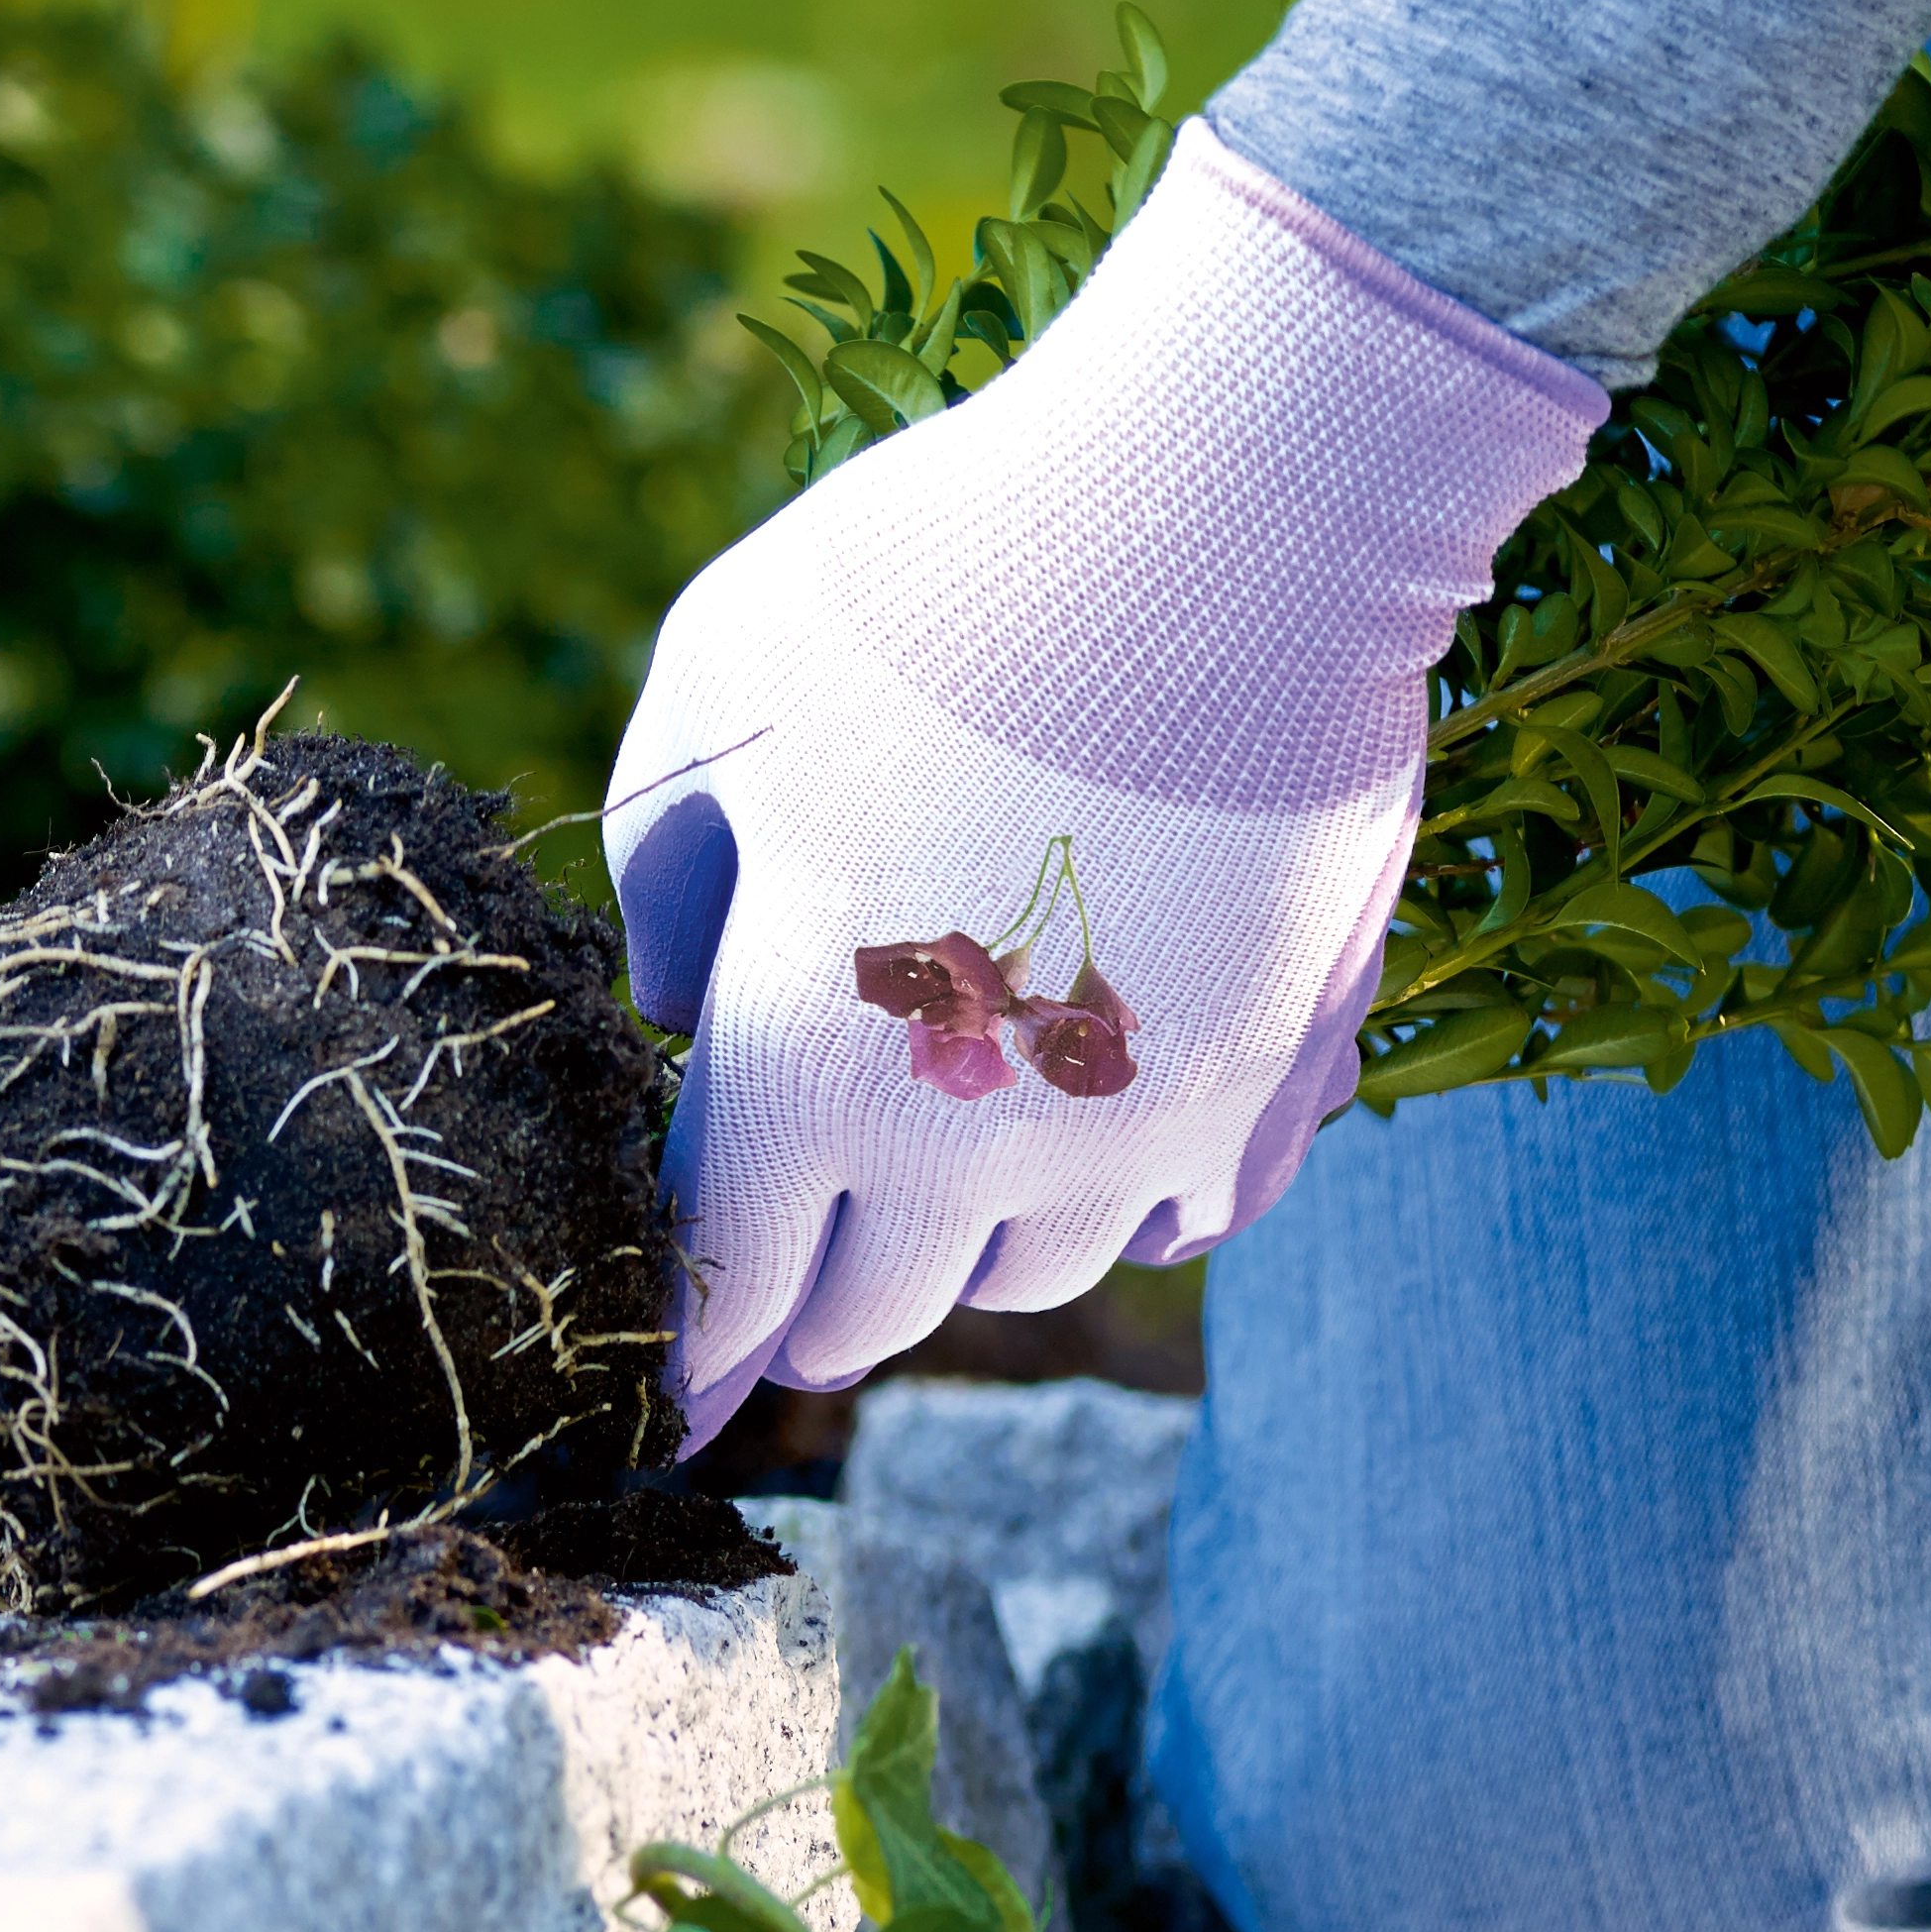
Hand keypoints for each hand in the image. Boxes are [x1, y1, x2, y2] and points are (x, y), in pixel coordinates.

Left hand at [601, 123, 1603, 1440]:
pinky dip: (1124, 1207)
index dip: (685, 1350)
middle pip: (874, 1312)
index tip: (660, 1411)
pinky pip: (1184, 1212)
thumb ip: (664, 863)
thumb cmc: (932, 584)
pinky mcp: (1271, 1075)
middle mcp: (969, 1141)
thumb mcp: (710, 684)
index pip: (725, 1275)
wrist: (1230, 520)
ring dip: (964, 1257)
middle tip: (779, 1303)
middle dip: (809, 1316)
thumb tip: (674, 1000)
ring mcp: (1134, 1123)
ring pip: (1030, 1277)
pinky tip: (1097, 1163)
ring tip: (924, 1204)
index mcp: (803, 1064)